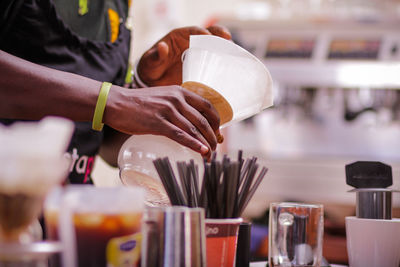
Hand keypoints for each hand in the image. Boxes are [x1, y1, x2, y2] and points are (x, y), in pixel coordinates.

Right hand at [104, 85, 219, 156]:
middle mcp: (177, 99)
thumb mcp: (163, 96)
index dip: (216, 122)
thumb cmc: (139, 103)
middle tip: (215, 149)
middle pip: (203, 120)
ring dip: (205, 145)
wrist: (116, 103)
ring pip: (194, 130)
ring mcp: (168, 111)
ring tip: (209, 156)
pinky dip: (193, 144)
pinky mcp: (158, 123)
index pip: (207, 106)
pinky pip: (180, 135)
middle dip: (212, 137)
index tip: (217, 133)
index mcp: (180, 92)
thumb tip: (191, 122)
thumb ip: (177, 105)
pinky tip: (201, 151)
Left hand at [137, 25, 230, 86]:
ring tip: (234, 52)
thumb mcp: (150, 62)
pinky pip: (214, 62)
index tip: (207, 36)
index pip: (193, 31)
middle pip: (208, 34)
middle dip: (219, 34)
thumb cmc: (150, 68)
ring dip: (224, 47)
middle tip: (227, 38)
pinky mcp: (202, 66)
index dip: (201, 32)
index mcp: (178, 37)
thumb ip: (156, 55)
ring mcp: (198, 54)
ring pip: (214, 47)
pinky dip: (222, 62)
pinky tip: (230, 67)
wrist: (153, 82)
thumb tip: (162, 47)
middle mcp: (190, 43)